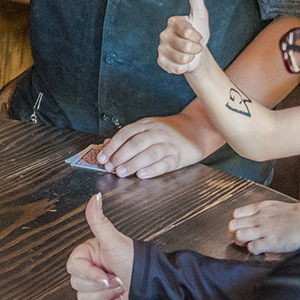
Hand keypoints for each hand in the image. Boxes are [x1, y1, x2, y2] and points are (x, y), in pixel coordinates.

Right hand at [67, 193, 133, 299]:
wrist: (152, 284)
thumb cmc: (134, 261)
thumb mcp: (113, 240)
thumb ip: (99, 219)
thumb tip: (95, 196)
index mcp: (87, 255)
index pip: (73, 268)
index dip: (89, 274)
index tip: (104, 275)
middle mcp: (89, 270)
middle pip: (77, 284)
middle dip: (101, 285)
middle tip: (116, 278)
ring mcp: (95, 287)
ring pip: (84, 298)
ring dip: (106, 296)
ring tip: (120, 287)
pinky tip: (118, 299)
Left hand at [98, 113, 213, 178]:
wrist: (197, 130)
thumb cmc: (167, 133)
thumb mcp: (147, 129)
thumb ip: (127, 137)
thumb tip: (107, 145)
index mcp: (146, 124)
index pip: (126, 133)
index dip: (113, 146)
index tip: (102, 158)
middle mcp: (157, 132)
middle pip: (136, 143)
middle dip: (121, 156)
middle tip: (110, 167)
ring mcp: (169, 144)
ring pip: (150, 153)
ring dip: (133, 163)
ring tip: (121, 173)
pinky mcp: (178, 156)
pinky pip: (165, 163)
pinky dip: (153, 169)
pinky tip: (142, 175)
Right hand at [157, 0, 210, 75]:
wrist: (197, 54)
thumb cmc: (199, 33)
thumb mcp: (200, 16)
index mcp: (172, 22)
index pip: (188, 31)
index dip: (198, 37)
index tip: (198, 35)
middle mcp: (163, 34)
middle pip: (186, 46)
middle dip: (196, 49)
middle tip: (195, 46)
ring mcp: (161, 48)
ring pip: (182, 58)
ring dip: (191, 58)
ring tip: (189, 53)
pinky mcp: (161, 61)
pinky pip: (176, 68)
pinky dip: (184, 67)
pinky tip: (182, 62)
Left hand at [229, 200, 299, 254]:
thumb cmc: (296, 215)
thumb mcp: (275, 206)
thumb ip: (262, 211)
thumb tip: (252, 217)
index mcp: (260, 208)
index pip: (236, 214)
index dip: (236, 223)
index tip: (242, 228)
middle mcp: (259, 218)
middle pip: (232, 225)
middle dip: (234, 234)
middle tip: (242, 239)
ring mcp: (264, 230)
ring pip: (238, 235)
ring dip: (241, 242)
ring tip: (250, 244)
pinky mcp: (271, 242)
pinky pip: (252, 248)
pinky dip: (252, 250)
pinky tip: (260, 250)